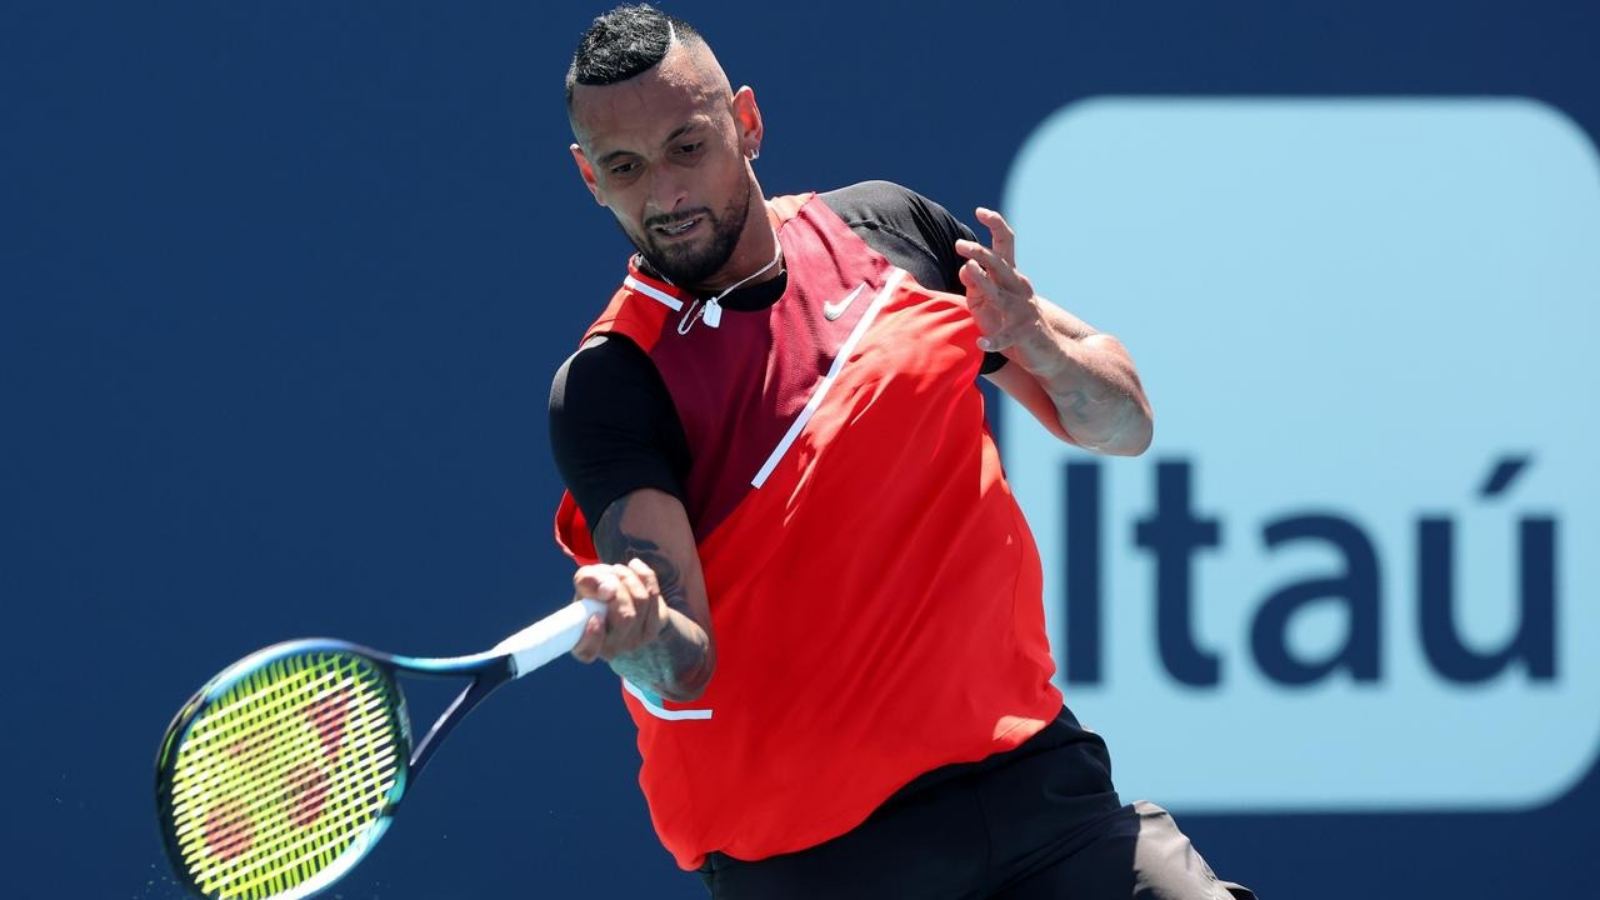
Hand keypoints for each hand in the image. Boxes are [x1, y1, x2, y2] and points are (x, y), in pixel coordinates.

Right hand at [569, 560, 667, 663]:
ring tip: (617, 571)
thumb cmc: (595, 594)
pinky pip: (653, 593)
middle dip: (617, 588)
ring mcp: (637, 640)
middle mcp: (612, 649)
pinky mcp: (656, 624)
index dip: (593, 636)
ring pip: (641, 600)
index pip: (588, 651)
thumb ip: (586, 582)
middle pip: (625, 617)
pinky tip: (634, 566)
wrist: (621, 596)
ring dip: (628, 577)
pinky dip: (643, 574)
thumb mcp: (583, 586)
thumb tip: (605, 587)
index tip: (595, 615)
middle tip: (608, 578)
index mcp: (586, 646)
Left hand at [955, 207, 1042, 354]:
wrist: (1048, 353)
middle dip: (980, 252)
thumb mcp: (988, 303)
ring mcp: (1023, 310)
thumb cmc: (1011, 324)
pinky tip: (982, 342)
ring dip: (983, 282)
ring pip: (1000, 294)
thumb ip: (975, 285)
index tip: (980, 211)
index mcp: (1010, 277)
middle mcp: (1018, 288)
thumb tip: (965, 267)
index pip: (1005, 245)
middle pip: (1000, 264)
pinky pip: (1007, 336)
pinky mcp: (1024, 334)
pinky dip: (994, 340)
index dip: (995, 225)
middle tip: (959, 244)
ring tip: (968, 270)